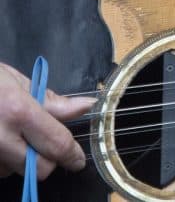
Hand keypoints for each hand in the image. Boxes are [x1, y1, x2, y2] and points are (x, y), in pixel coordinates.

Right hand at [0, 62, 93, 179]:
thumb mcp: (17, 82)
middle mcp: (0, 137)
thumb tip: (86, 106)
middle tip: (43, 146)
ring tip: (9, 135)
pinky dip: (0, 161)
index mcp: (18, 112)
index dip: (72, 155)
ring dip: (18, 161)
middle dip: (46, 161)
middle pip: (38, 170)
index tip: (78, 161)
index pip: (56, 144)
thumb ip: (52, 101)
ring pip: (13, 172)